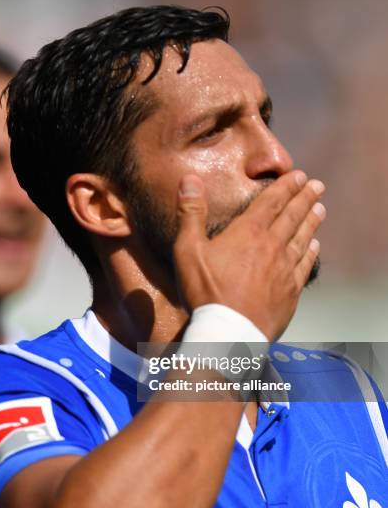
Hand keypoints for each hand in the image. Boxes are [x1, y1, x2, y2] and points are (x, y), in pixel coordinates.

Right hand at [173, 171, 324, 340]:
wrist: (229, 333)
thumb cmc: (205, 292)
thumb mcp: (188, 250)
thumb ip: (190, 213)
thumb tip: (189, 179)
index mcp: (249, 233)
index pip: (272, 202)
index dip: (286, 186)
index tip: (299, 175)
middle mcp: (272, 246)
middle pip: (293, 216)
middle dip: (305, 198)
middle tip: (317, 185)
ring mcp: (285, 270)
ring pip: (303, 238)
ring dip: (312, 221)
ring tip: (320, 209)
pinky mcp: (290, 292)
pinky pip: (305, 266)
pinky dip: (311, 253)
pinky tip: (315, 247)